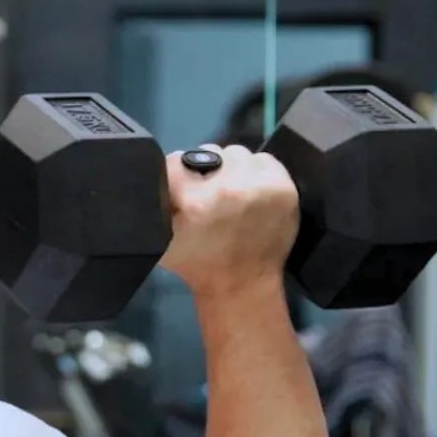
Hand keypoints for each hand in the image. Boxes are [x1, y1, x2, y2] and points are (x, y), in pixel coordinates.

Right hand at [159, 145, 298, 301]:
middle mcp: (228, 188)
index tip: (181, 187)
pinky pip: (265, 160)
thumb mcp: (159, 238)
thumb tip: (153, 174)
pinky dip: (257, 173)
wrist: (241, 284)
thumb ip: (154, 204)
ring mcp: (260, 187)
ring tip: (232, 192)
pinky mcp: (284, 188)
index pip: (175, 161)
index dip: (176, 173)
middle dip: (206, 170)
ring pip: (238, 154)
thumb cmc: (196, 263)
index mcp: (194, 201)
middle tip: (209, 193)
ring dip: (233, 170)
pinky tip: (252, 193)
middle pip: (210, 151)